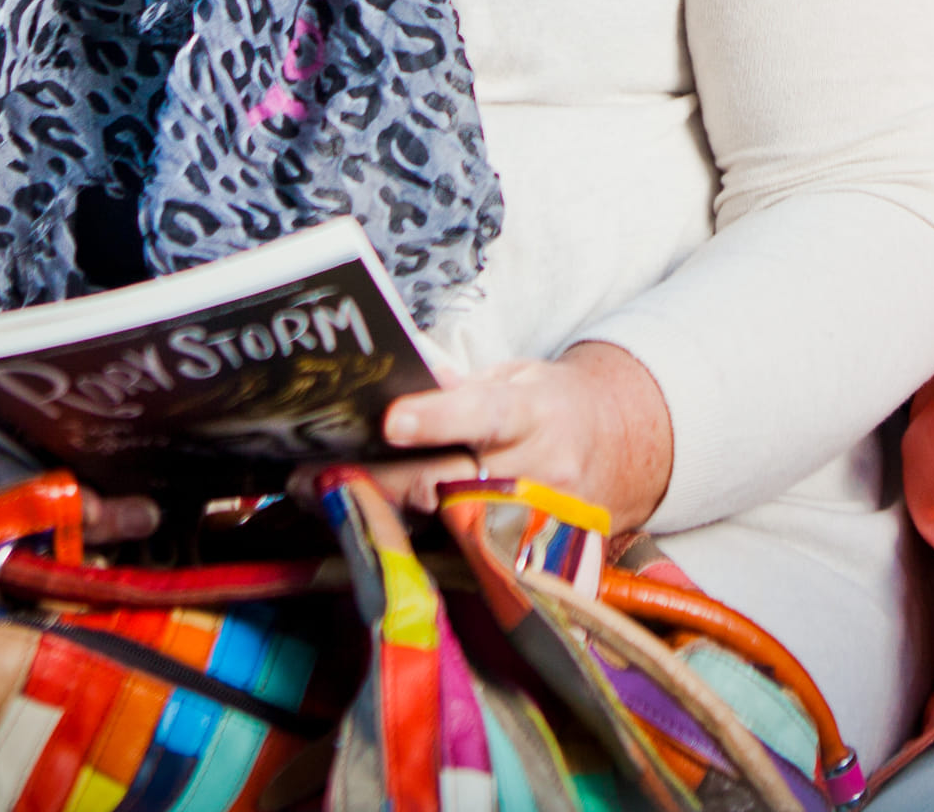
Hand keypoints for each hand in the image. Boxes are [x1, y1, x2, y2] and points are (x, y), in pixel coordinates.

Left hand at [331, 341, 673, 527]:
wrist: (622, 452)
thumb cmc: (551, 407)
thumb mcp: (518, 378)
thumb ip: (462, 386)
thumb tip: (410, 374)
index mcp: (536, 413)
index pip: (485, 413)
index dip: (439, 418)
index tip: (391, 421)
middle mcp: (538, 472)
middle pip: (450, 486)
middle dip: (378, 483)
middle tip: (311, 477)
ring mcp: (532, 524)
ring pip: (441, 529)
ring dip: (377, 516)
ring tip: (318, 499)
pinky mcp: (526, 559)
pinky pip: (454, 557)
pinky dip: (406, 543)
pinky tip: (360, 529)